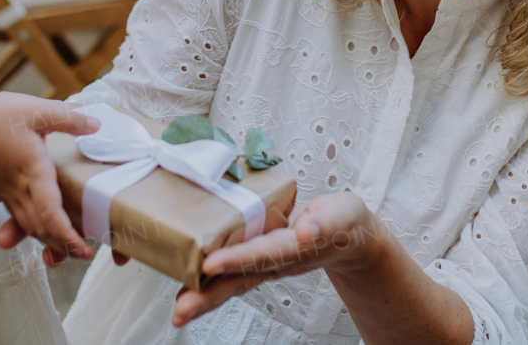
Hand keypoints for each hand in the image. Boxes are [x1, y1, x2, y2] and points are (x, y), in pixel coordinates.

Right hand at [0, 93, 97, 262]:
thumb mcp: (36, 110)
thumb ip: (69, 118)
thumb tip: (96, 125)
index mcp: (33, 172)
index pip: (50, 213)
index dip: (67, 235)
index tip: (85, 248)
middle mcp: (20, 189)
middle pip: (42, 229)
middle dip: (64, 246)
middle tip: (86, 254)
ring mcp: (9, 192)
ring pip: (30, 226)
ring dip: (49, 241)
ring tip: (67, 248)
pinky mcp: (2, 189)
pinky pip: (20, 216)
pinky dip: (34, 228)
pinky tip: (41, 229)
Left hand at [171, 192, 381, 326]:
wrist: (348, 236)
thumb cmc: (343, 222)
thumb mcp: (342, 215)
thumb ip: (325, 223)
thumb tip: (306, 231)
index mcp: (294, 248)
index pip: (262, 254)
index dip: (237, 259)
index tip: (211, 264)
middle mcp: (276, 262)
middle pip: (239, 281)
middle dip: (209, 296)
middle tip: (181, 309)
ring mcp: (266, 265)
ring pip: (231, 283)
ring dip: (204, 298)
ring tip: (178, 312)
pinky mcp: (259, 261)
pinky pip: (231, 275)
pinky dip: (209, 286)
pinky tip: (187, 291)